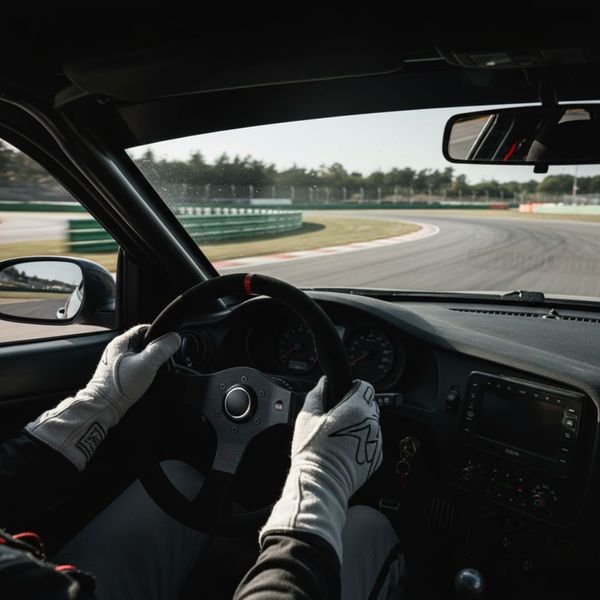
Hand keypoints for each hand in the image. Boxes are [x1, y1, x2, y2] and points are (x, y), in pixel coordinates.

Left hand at [26, 325, 179, 470]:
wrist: (103, 408)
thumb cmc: (120, 387)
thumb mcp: (146, 364)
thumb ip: (161, 349)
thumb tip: (174, 338)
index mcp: (120, 342)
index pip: (143, 328)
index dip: (158, 334)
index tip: (167, 343)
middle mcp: (116, 350)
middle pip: (142, 342)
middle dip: (154, 349)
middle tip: (162, 359)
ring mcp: (115, 363)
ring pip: (139, 355)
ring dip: (149, 361)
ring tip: (154, 370)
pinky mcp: (116, 374)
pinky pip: (134, 366)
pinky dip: (143, 370)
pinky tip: (146, 378)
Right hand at [260, 376, 381, 561]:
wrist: (322, 484)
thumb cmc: (313, 452)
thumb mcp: (307, 417)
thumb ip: (316, 394)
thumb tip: (322, 383)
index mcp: (356, 409)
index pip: (365, 386)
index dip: (353, 387)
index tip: (343, 394)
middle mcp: (371, 423)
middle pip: (369, 403)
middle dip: (356, 406)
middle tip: (338, 416)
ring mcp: (376, 441)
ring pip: (372, 423)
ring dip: (360, 424)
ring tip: (340, 435)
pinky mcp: (376, 457)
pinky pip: (373, 440)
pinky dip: (363, 440)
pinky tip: (346, 448)